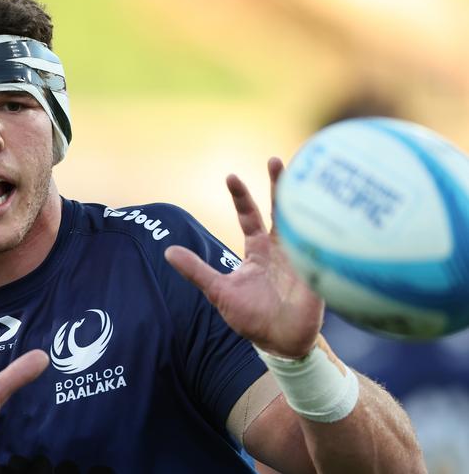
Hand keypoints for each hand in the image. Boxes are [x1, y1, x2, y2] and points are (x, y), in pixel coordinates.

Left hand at [164, 158, 323, 357]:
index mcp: (258, 250)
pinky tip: (333, 208)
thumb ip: (196, 271)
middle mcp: (280, 248)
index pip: (249, 216)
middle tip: (273, 159)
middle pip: (280, 209)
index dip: (241, 197)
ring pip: (305, 220)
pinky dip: (326, 228)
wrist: (280, 342)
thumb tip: (167, 252)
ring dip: (307, 198)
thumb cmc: (250, 317)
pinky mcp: (318, 271)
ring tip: (309, 173)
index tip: (231, 176)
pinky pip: (323, 246)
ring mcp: (301, 257)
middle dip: (278, 184)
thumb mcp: (219, 291)